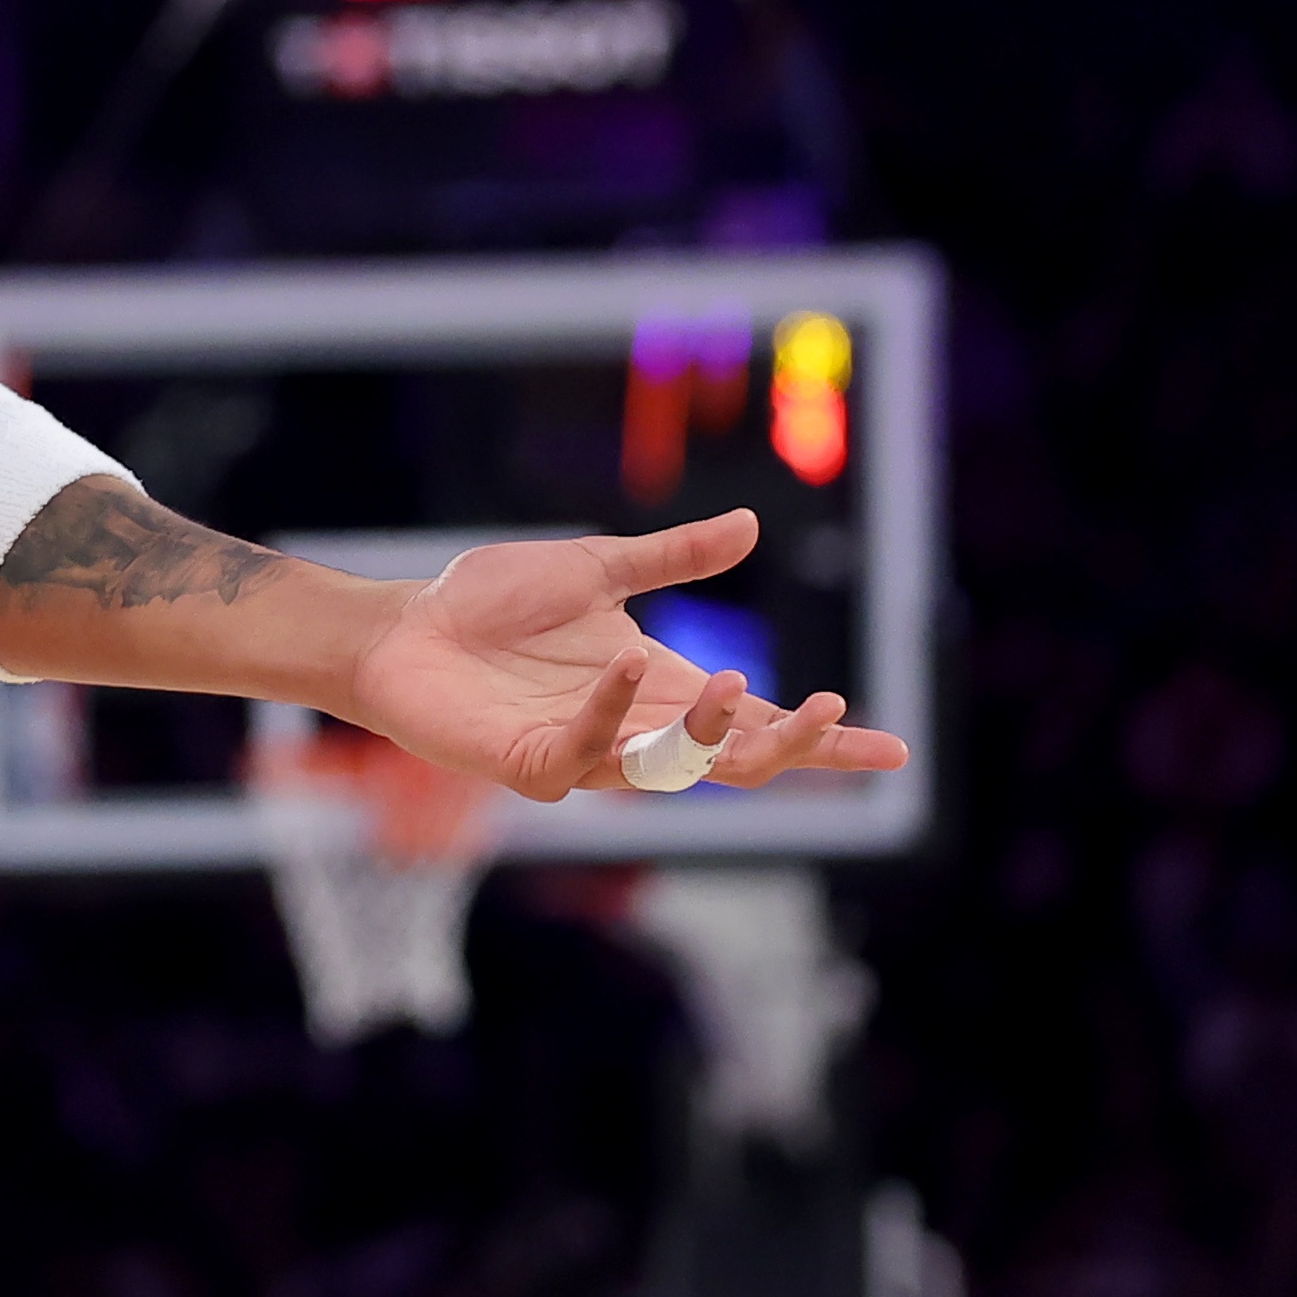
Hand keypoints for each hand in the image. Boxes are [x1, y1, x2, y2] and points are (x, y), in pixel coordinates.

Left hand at [339, 512, 906, 800]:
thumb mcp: (598, 569)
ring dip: (709, 734)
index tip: (894, 749)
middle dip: (790, 747)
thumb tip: (751, 525)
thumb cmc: (488, 605)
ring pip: (670, 771)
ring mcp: (583, 756)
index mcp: (661, 691)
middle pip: (734, 763)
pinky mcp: (529, 764)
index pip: (757, 726)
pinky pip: (584, 753)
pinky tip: (629, 662)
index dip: (822, 741)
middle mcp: (632, 732)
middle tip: (828, 710)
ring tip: (737, 684)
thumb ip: (674, 556)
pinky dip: (610, 711)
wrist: (402, 625)